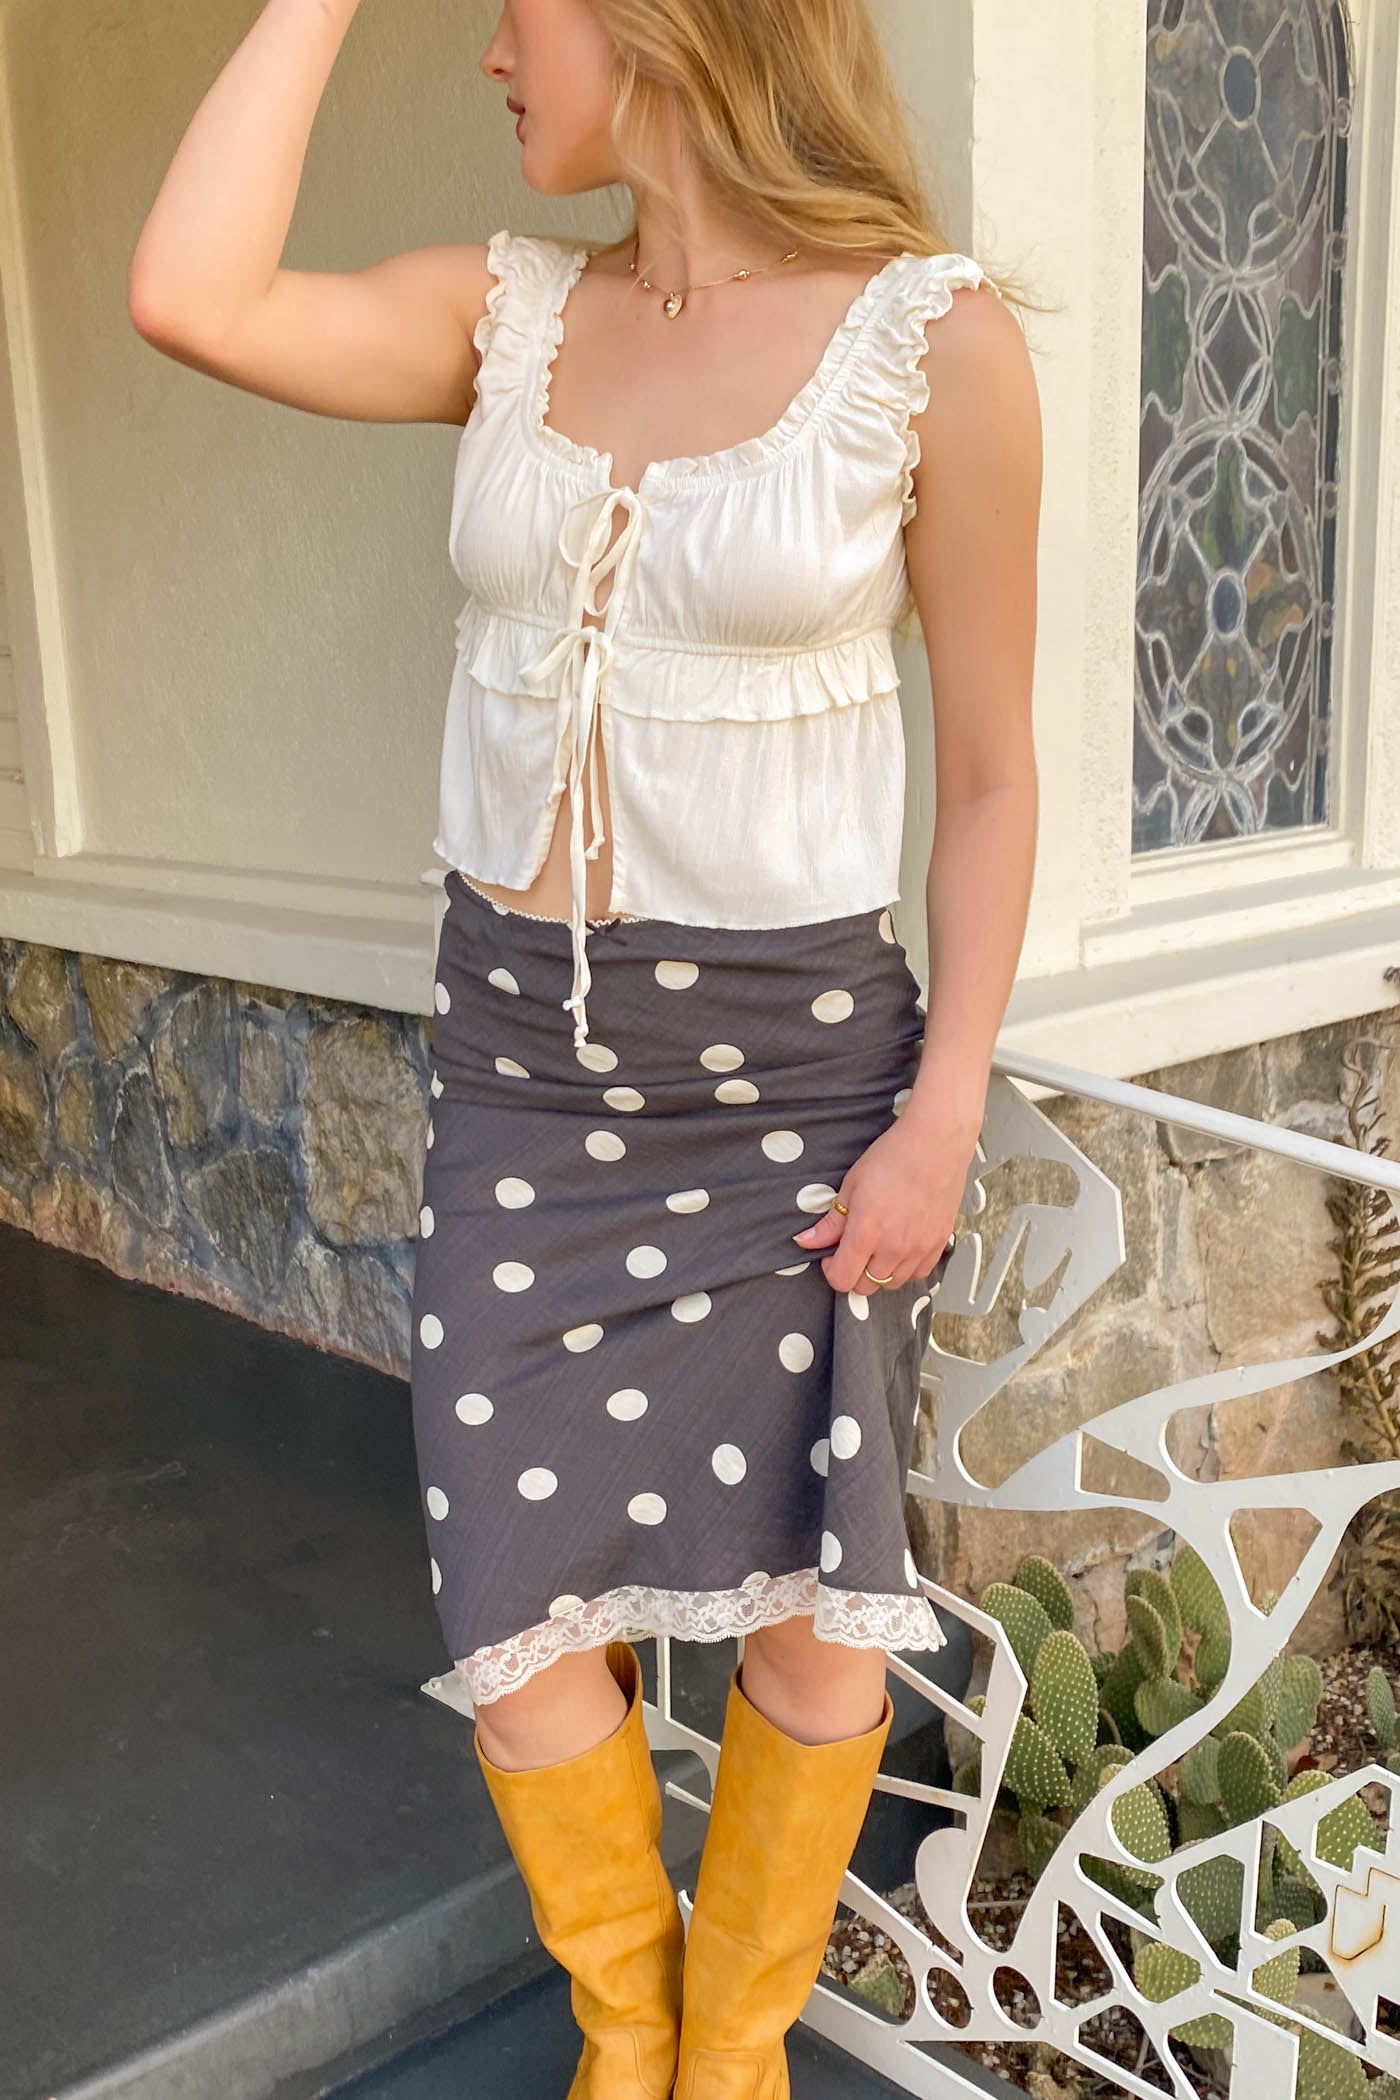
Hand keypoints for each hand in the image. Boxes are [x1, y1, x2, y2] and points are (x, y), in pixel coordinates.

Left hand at [791, 1117, 962, 1294]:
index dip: (831, 1270)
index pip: (842, 1279)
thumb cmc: (893, 1157)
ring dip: (879, 1272)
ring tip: (877, 1247)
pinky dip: (906, 1268)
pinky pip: (919, 1274)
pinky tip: (900, 1248)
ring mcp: (919, 1248)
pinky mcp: (939, 1243)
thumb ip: (831, 1222)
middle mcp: (894, 1247)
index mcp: (867, 1233)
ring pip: (892, 1284)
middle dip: (853, 1273)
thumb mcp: (851, 1185)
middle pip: (866, 1286)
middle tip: (853, 1250)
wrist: (936, 1143)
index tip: (831, 1256)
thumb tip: (807, 1241)